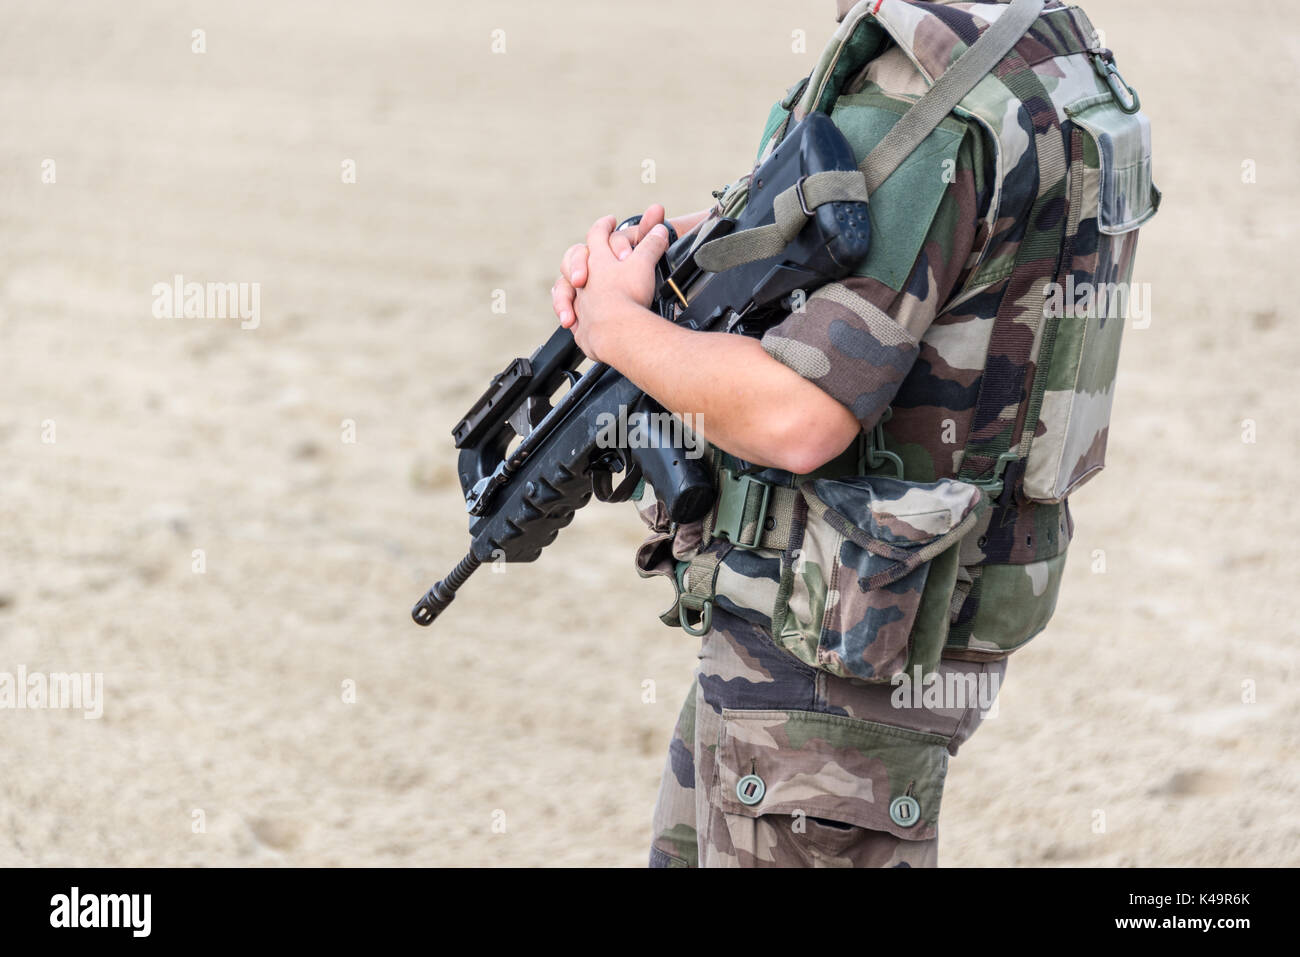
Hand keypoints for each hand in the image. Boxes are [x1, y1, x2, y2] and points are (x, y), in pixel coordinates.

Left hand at [567, 211, 670, 362]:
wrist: (617, 331)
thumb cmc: (629, 295)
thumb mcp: (644, 263)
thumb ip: (652, 244)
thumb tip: (661, 229)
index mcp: (598, 258)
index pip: (597, 233)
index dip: (604, 225)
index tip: (610, 221)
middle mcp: (584, 279)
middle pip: (573, 259)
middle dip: (581, 256)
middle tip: (593, 257)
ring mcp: (580, 302)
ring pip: (565, 288)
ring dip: (571, 287)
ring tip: (577, 288)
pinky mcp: (582, 326)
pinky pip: (573, 317)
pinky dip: (573, 314)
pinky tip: (577, 319)